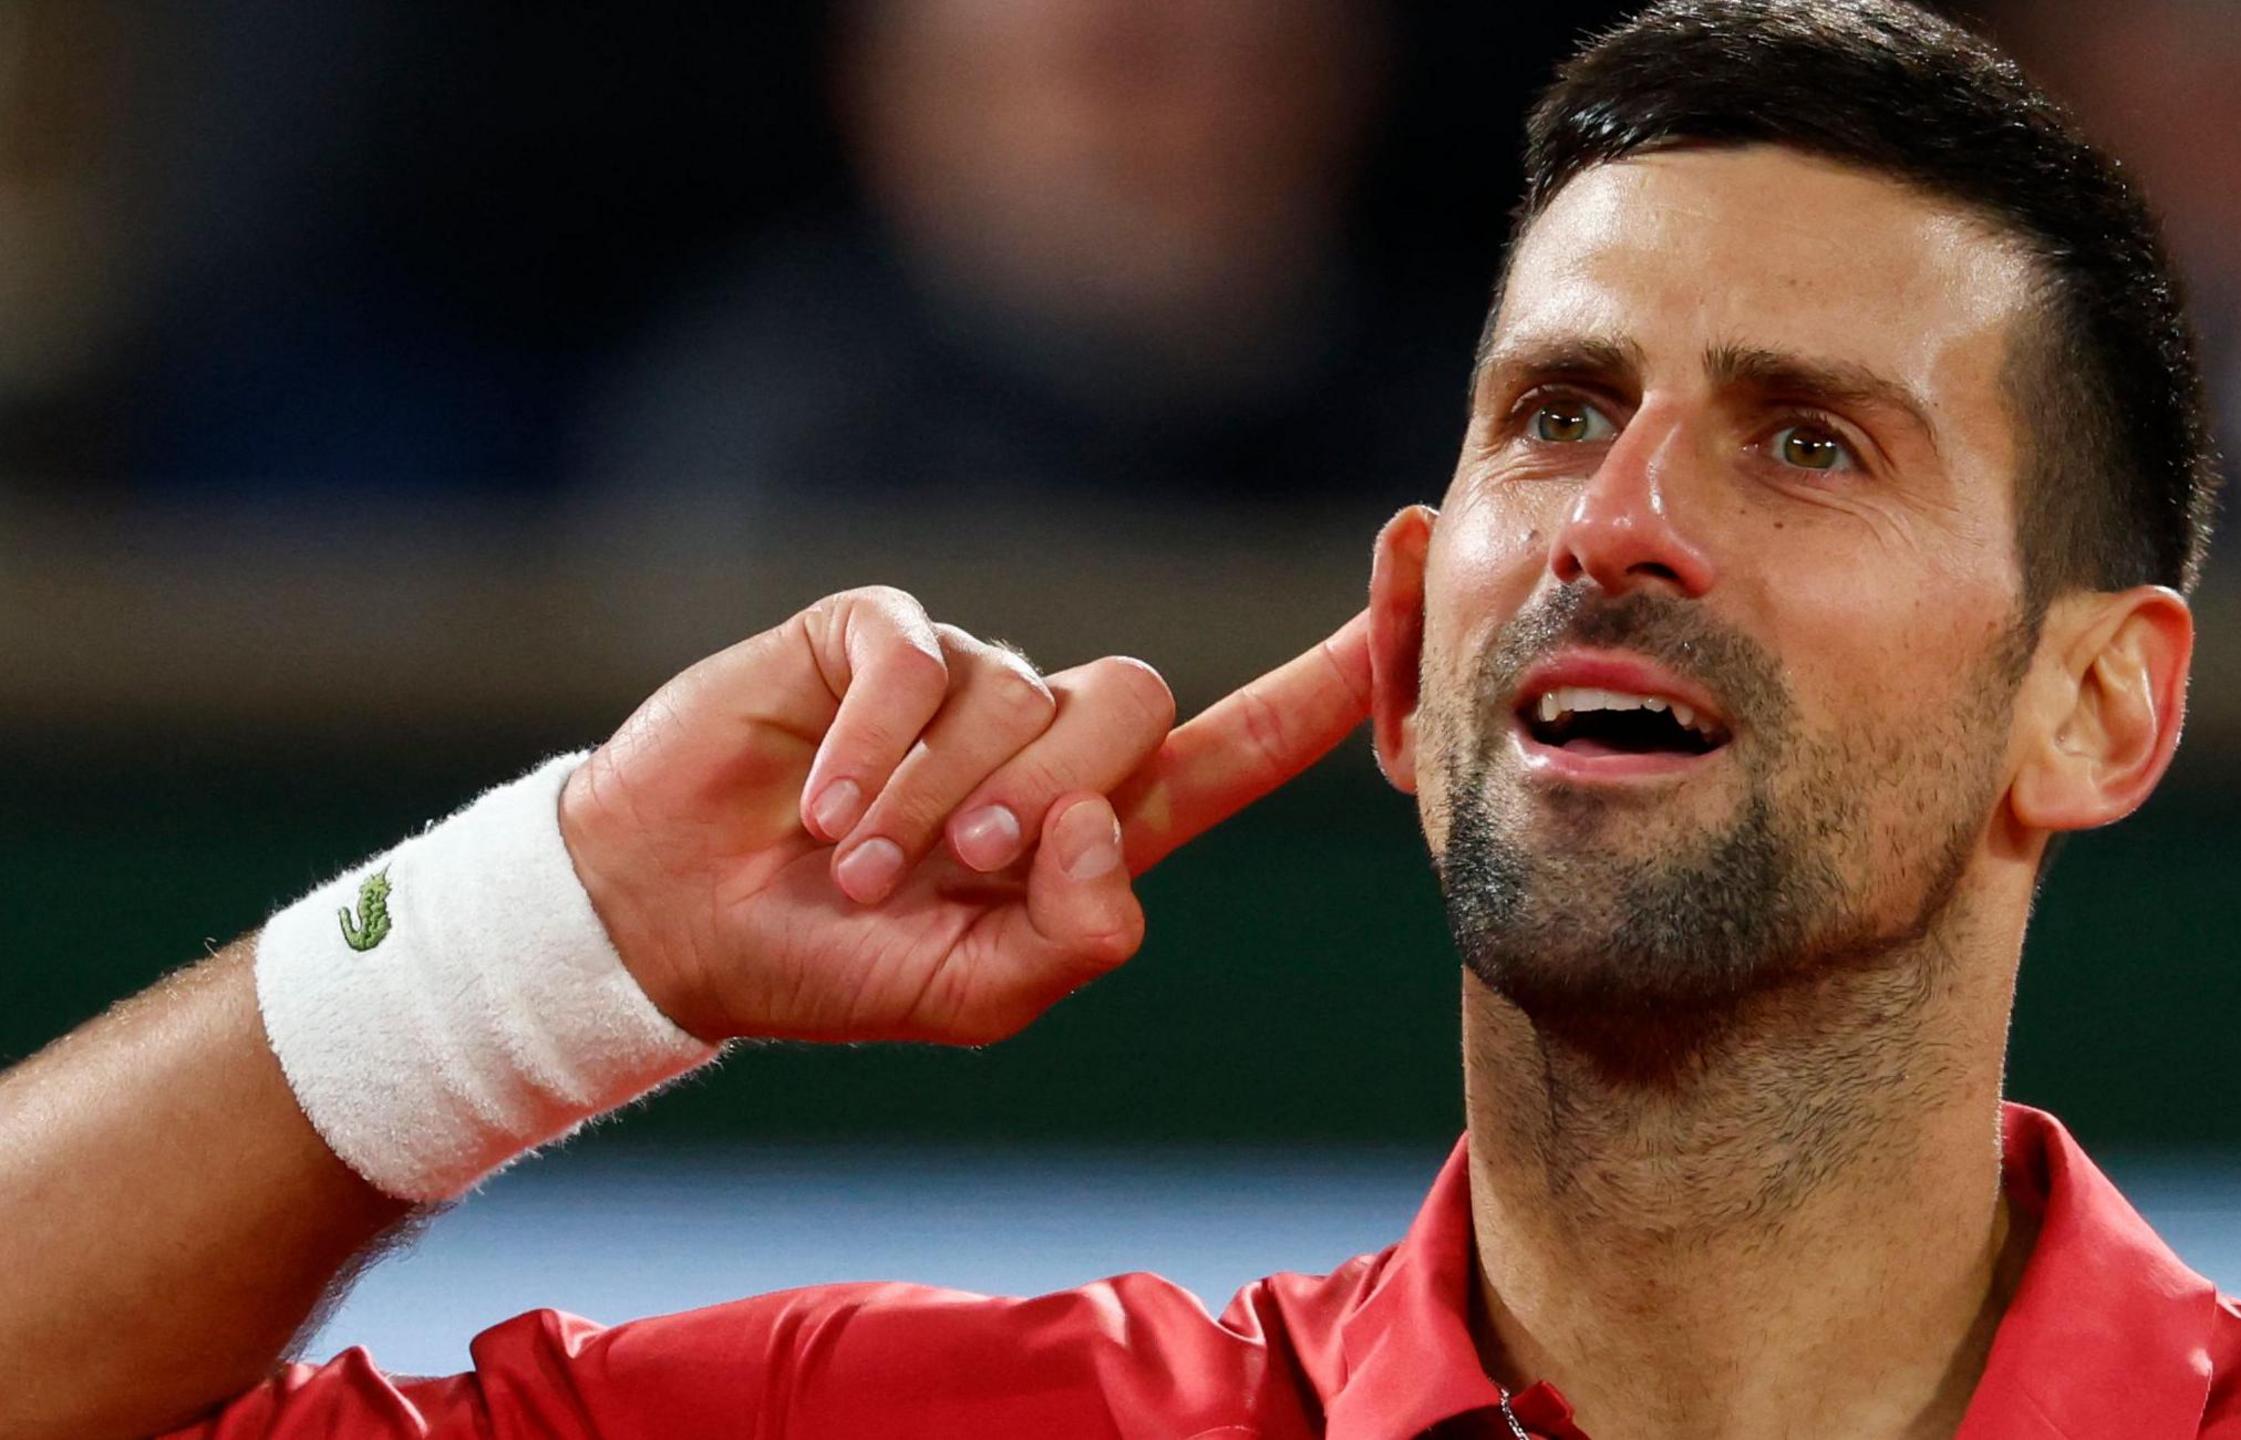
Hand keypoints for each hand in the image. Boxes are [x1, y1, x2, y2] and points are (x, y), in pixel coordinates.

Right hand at [560, 588, 1371, 1046]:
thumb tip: (1100, 827)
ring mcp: (963, 679)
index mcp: (1097, 827)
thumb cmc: (833, 967)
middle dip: (1050, 800)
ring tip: (855, 864)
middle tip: (954, 870)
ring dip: (936, 800)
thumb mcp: (971, 996)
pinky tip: (816, 803)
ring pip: (1023, 692)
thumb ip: (1072, 939)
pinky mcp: (875, 635)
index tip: (1414, 569)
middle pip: (1136, 706)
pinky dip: (873, 746)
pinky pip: (921, 658)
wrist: (671, 925)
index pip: (1241, 746)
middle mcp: (1046, 738)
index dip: (1329, 679)